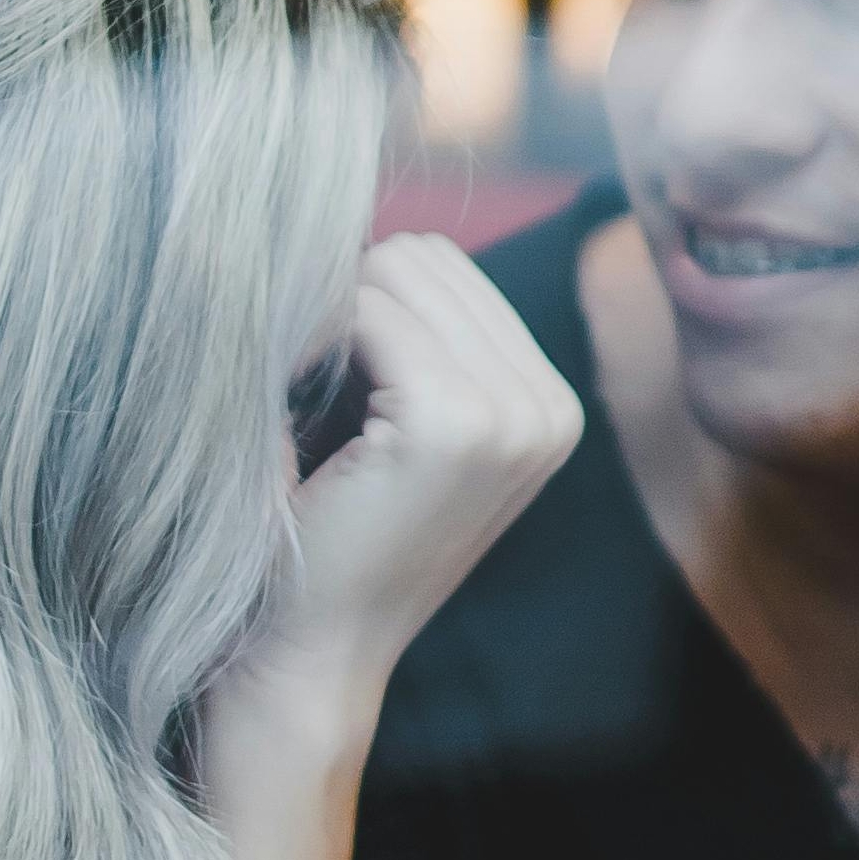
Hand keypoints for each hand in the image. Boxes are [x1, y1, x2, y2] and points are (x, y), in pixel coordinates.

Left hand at [232, 233, 582, 717]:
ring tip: (314, 417)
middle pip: (421, 257)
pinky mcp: (457, 423)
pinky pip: (365, 313)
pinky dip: (316, 349)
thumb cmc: (328, 534)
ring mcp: (513, 415)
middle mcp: (551, 406)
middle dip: (349, 308)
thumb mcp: (394, 422)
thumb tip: (348, 207)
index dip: (361, 308)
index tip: (331, 396)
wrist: (309, 652)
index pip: (442, 265)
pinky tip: (306, 424)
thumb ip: (408, 331)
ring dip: (331, 328)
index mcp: (550, 402)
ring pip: (394, 273)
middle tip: (311, 405)